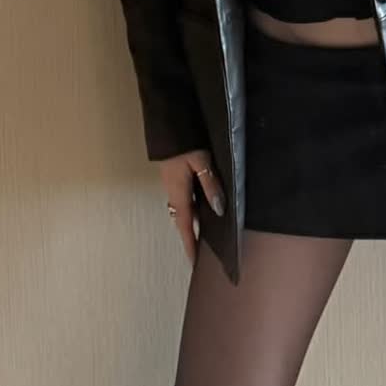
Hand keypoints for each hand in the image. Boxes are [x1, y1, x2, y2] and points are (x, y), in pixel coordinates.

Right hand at [158, 149, 225, 265]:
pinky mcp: (174, 177)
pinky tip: (201, 208)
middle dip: (191, 238)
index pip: (186, 226)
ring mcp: (172, 185)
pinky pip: (184, 200)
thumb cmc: (184, 142)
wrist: (166, 122)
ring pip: (183, 210)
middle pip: (183, 221)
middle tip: (200, 253)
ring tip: (203, 235)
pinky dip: (192, 209)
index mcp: (179, 193)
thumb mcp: (201, 163)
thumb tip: (220, 210)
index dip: (191, 245)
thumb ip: (210, 186)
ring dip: (192, 224)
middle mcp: (174, 193)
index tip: (194, 262)